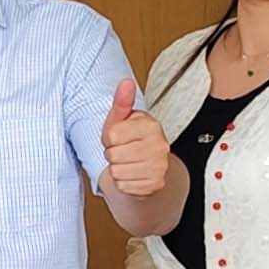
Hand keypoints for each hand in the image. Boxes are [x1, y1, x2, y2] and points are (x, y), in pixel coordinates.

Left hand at [102, 79, 170, 197]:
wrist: (151, 164)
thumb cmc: (132, 139)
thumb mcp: (124, 118)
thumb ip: (122, 101)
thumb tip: (125, 82)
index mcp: (151, 126)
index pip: (111, 135)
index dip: (109, 138)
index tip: (119, 137)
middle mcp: (159, 146)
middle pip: (113, 155)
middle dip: (112, 154)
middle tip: (123, 151)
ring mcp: (159, 167)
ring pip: (117, 172)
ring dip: (117, 169)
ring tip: (127, 162)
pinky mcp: (154, 184)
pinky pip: (123, 186)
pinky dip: (123, 183)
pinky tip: (131, 173)